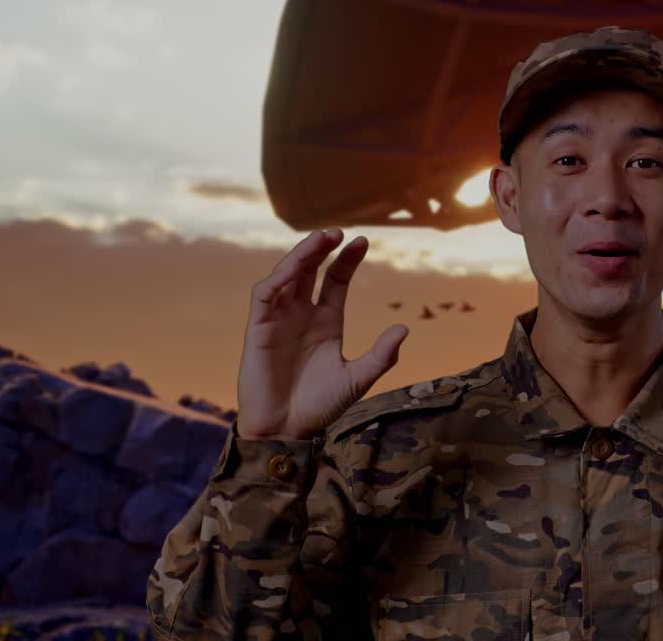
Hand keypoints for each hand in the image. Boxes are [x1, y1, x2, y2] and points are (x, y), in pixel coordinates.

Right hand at [236, 229, 409, 440]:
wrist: (287, 431)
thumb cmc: (320, 406)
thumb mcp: (357, 379)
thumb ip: (380, 355)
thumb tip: (405, 328)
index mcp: (326, 322)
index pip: (335, 281)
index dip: (346, 261)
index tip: (362, 241)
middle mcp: (302, 315)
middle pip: (310, 271)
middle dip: (322, 249)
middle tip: (338, 232)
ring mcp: (279, 319)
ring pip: (286, 276)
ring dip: (300, 256)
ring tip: (320, 239)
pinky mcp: (258, 329)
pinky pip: (265, 295)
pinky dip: (278, 278)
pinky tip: (293, 268)